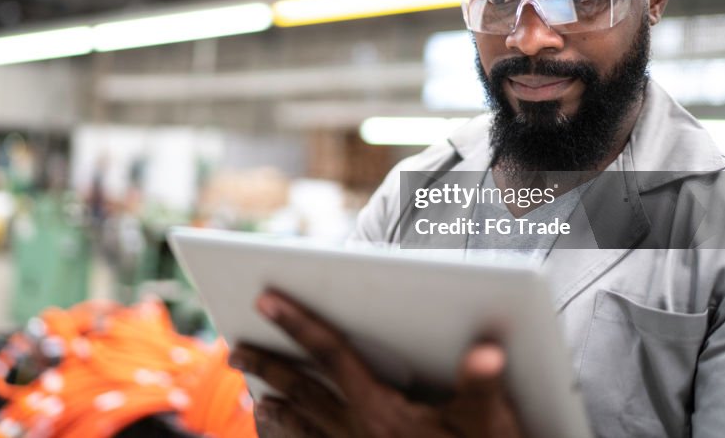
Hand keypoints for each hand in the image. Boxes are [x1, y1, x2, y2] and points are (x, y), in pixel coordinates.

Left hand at [230, 290, 524, 437]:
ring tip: (257, 397)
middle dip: (268, 365)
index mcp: (382, 411)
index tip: (266, 299)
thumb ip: (483, 383)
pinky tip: (287, 437)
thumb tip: (489, 351)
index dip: (299, 323)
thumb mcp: (488, 421)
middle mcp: (359, 433)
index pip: (332, 355)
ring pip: (304, 427)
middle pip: (303, 390)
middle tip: (235, 349)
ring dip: (277, 409)